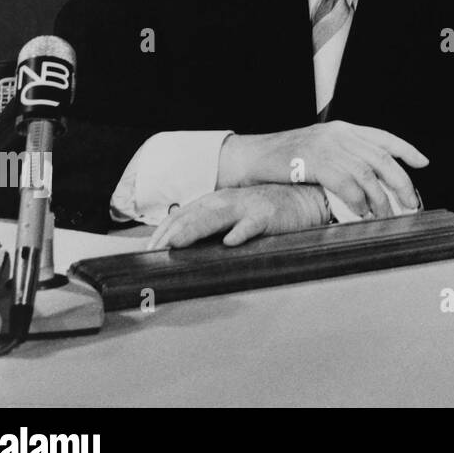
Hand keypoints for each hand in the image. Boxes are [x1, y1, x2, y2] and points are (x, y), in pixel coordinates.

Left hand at [147, 184, 328, 249]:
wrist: (305, 200)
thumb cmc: (267, 211)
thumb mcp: (235, 214)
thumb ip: (212, 225)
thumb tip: (182, 245)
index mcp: (217, 200)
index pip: (183, 213)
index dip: (163, 231)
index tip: (148, 251)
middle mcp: (229, 200)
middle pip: (193, 214)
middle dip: (171, 232)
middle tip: (154, 252)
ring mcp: (248, 206)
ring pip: (217, 216)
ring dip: (195, 229)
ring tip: (178, 243)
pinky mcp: (268, 215)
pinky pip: (252, 224)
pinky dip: (240, 232)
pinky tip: (230, 242)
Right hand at [217, 122, 428, 217]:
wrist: (251, 157)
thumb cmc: (284, 158)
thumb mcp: (319, 148)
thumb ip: (343, 155)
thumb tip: (369, 178)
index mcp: (344, 128)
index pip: (384, 137)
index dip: (406, 150)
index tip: (423, 163)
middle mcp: (340, 134)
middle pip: (381, 158)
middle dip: (401, 182)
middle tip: (411, 202)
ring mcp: (328, 146)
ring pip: (367, 174)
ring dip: (380, 198)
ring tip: (387, 215)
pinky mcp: (316, 162)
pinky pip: (346, 183)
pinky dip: (358, 200)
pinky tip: (362, 213)